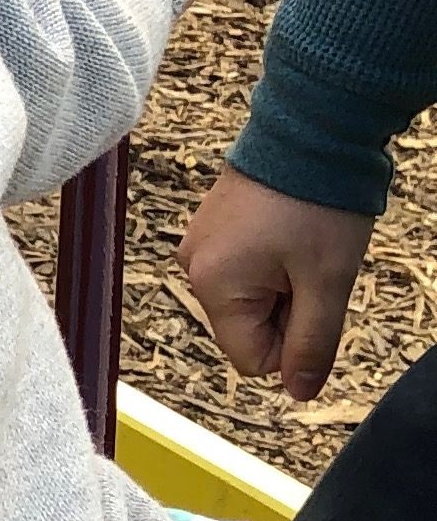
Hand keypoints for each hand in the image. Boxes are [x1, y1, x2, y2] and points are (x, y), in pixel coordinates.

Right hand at [179, 166, 376, 398]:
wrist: (310, 128)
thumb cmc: (318, 203)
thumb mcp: (327, 283)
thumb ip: (312, 345)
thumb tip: (299, 392)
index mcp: (214, 285)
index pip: (252, 359)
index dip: (293, 342)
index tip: (313, 298)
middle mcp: (193, 266)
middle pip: (247, 327)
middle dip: (286, 308)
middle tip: (310, 265)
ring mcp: (199, 242)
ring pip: (248, 298)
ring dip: (281, 283)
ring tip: (300, 243)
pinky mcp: (211, 225)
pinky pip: (242, 268)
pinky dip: (271, 260)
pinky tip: (289, 228)